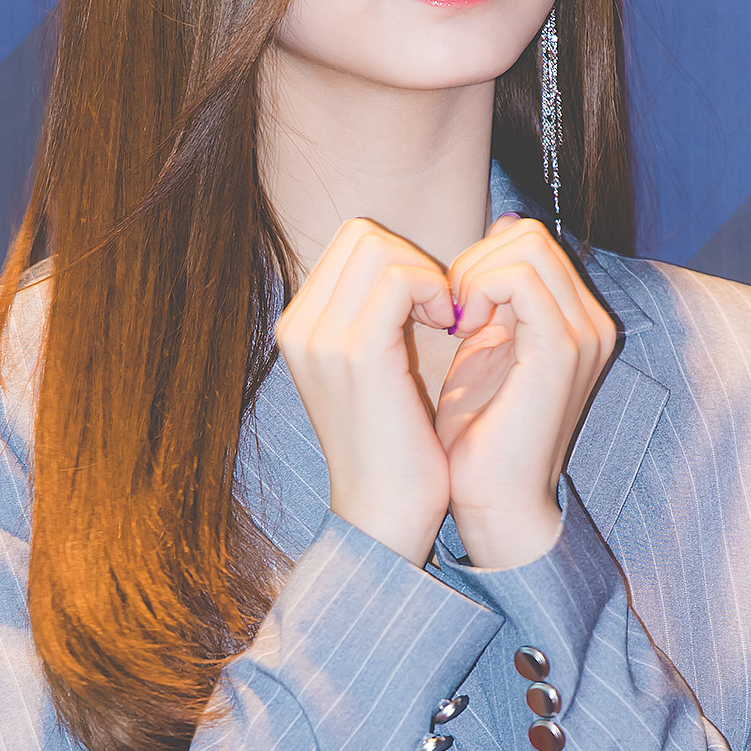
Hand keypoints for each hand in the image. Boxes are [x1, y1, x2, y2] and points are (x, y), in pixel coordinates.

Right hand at [275, 220, 455, 565]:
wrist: (384, 515)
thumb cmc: (395, 450)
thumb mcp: (378, 371)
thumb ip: (381, 317)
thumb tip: (418, 265)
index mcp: (301, 328)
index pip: (351, 244)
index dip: (403, 261)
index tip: (434, 306)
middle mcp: (299, 326)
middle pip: (360, 235)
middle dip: (414, 260)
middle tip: (445, 310)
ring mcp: (321, 337)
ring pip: (378, 248)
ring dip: (428, 275)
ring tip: (448, 322)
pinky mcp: (355, 352)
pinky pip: (399, 279)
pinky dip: (435, 292)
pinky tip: (451, 331)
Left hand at [435, 215, 617, 568]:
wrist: (492, 503)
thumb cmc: (478, 437)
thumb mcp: (483, 347)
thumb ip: (492, 295)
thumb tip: (497, 229)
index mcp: (573, 319)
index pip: (528, 241)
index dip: (478, 259)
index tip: (448, 306)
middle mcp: (589, 321)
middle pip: (529, 234)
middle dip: (473, 260)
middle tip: (446, 310)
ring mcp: (583, 334)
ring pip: (527, 245)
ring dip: (474, 273)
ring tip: (453, 320)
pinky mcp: (562, 350)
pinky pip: (522, 279)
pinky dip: (480, 289)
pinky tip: (459, 328)